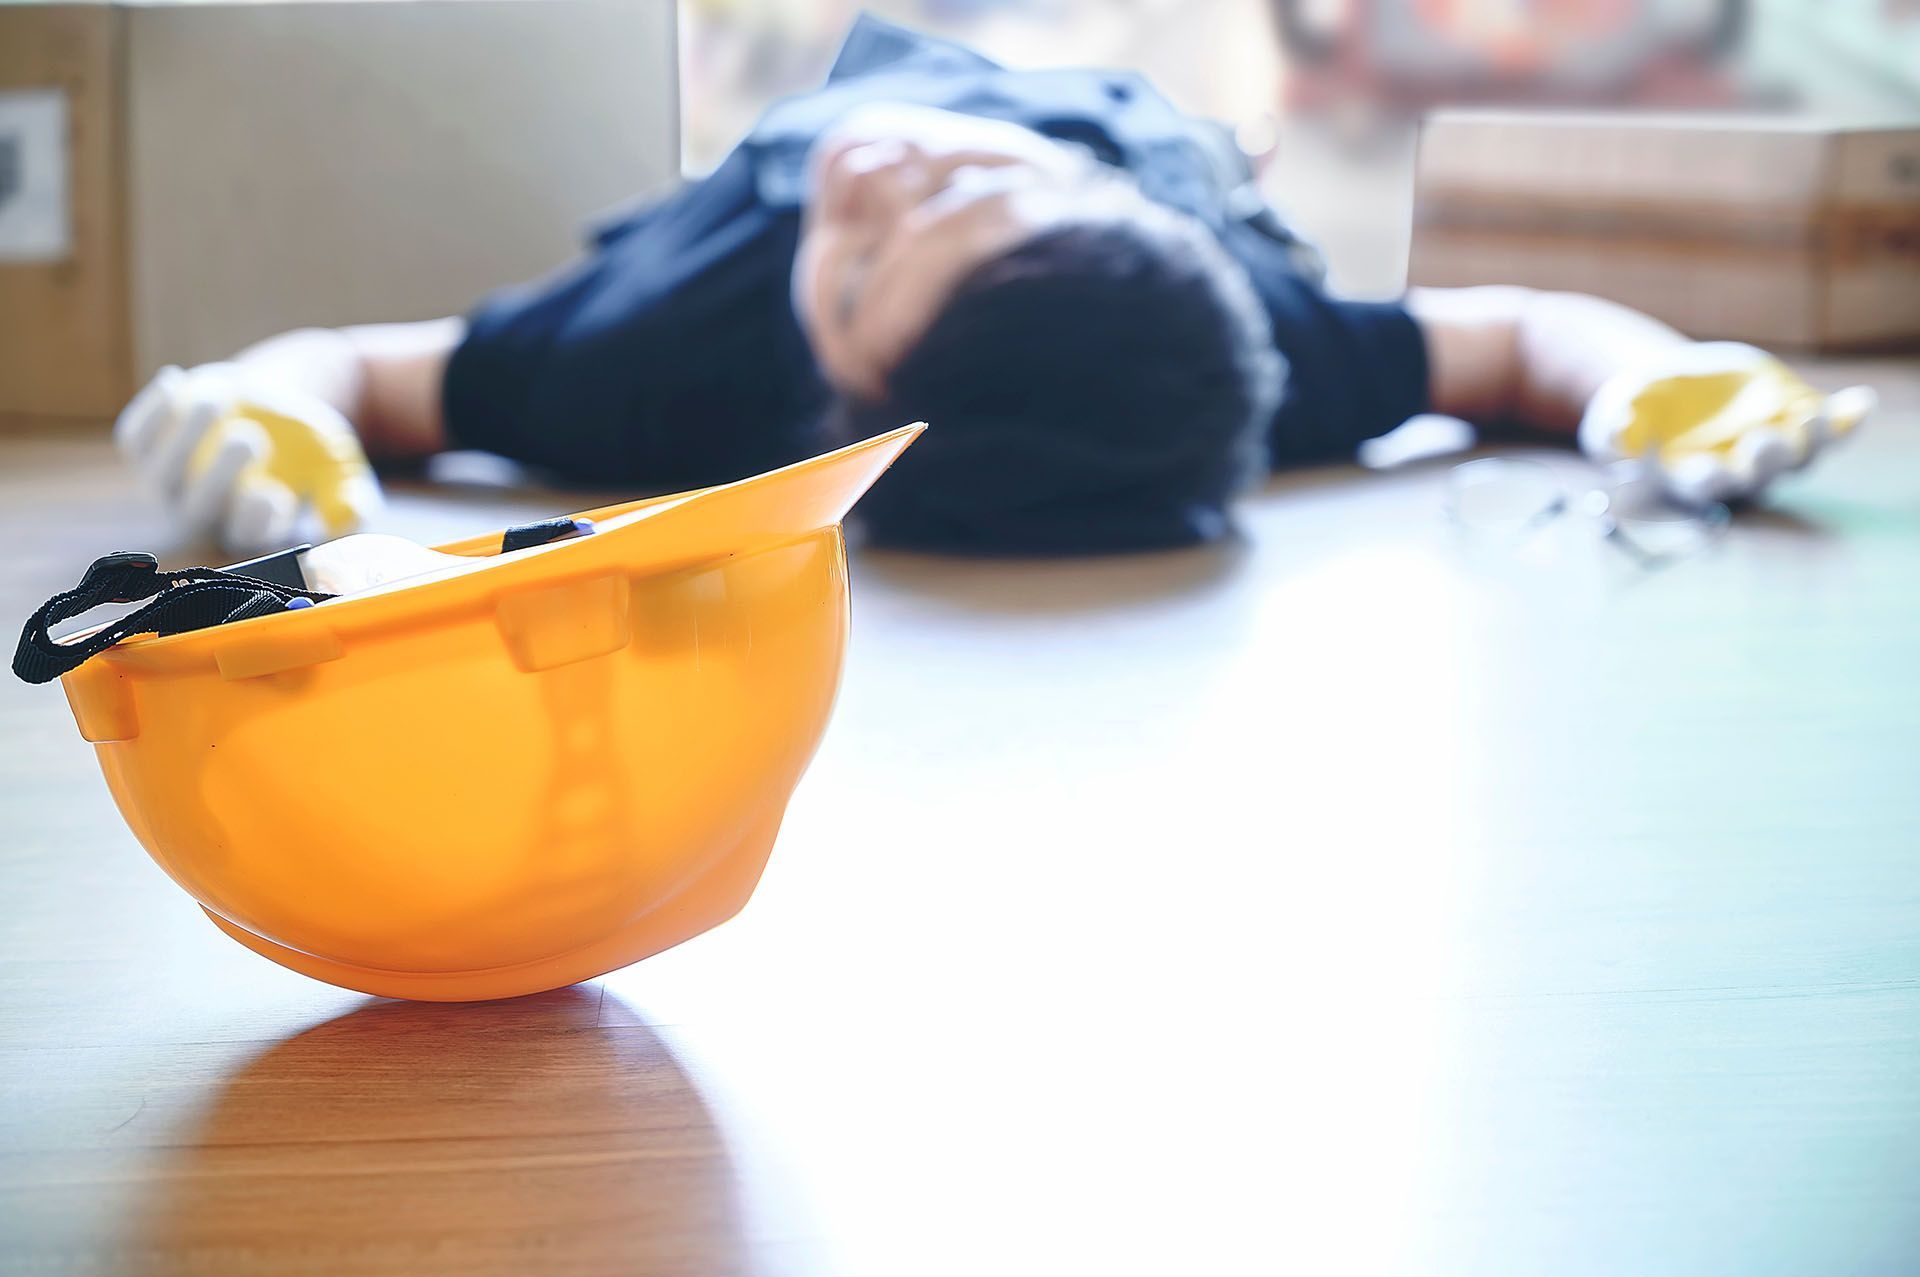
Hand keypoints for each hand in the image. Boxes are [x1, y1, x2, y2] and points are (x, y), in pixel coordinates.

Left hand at [115, 363, 383, 551]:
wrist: (274, 398)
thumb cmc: (308, 440)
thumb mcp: (337, 466)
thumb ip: (349, 495)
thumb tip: (348, 519)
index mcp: (249, 523)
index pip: (244, 533)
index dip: (254, 518)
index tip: (274, 491)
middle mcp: (203, 509)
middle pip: (197, 507)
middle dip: (219, 475)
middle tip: (251, 437)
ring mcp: (169, 478)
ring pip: (160, 472)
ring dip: (184, 436)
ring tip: (220, 399)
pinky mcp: (146, 444)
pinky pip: (135, 436)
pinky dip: (151, 410)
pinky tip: (175, 381)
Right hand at [1579, 342, 1875, 505]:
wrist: (1669, 383)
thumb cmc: (1635, 407)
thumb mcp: (1613, 415)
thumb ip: (1612, 433)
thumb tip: (1616, 440)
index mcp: (1692, 476)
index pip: (1706, 486)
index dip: (1710, 479)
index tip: (1711, 468)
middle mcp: (1737, 468)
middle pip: (1759, 475)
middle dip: (1765, 459)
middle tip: (1765, 439)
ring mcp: (1770, 444)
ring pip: (1800, 455)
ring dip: (1814, 441)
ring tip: (1818, 417)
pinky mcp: (1792, 415)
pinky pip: (1830, 426)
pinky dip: (1848, 419)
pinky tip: (1860, 403)